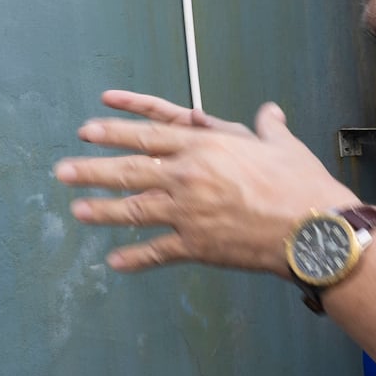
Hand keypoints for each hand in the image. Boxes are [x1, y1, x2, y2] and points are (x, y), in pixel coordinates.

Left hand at [55, 89, 357, 272]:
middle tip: (62, 171)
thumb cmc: (300, 184)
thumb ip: (269, 128)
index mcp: (204, 146)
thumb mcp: (283, 146)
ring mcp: (188, 213)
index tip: (88, 130)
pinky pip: (157, 252)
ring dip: (101, 211)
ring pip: (133, 210)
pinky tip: (114, 263)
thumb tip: (271, 113)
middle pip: (128, 171)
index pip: (146, 134)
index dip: (114, 131)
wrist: (312, 229)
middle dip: (91, 170)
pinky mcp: (196, 246)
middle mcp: (188, 177)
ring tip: (76, 211)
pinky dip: (134, 259)